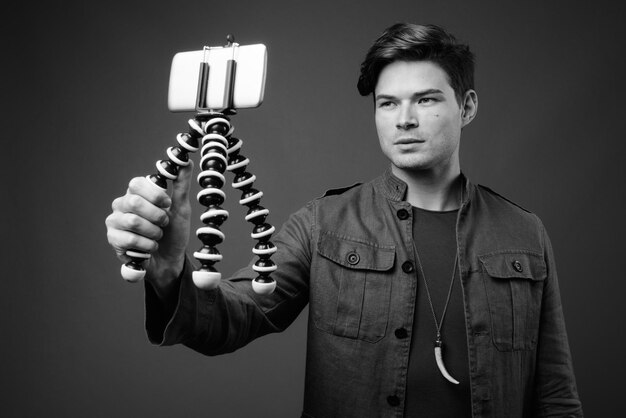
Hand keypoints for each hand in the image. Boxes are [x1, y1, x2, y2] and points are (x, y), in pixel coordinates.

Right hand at [105, 161, 193, 284]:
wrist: (169, 260)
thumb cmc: (174, 232)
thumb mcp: (181, 207)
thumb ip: (181, 184)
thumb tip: (186, 160)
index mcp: (137, 193)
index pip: (136, 183)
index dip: (154, 194)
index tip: (168, 204)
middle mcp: (122, 204)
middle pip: (134, 202)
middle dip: (156, 216)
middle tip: (164, 223)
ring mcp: (115, 221)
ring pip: (133, 221)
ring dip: (153, 232)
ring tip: (158, 236)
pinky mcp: (113, 239)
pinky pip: (130, 239)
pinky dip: (147, 245)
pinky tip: (151, 247)